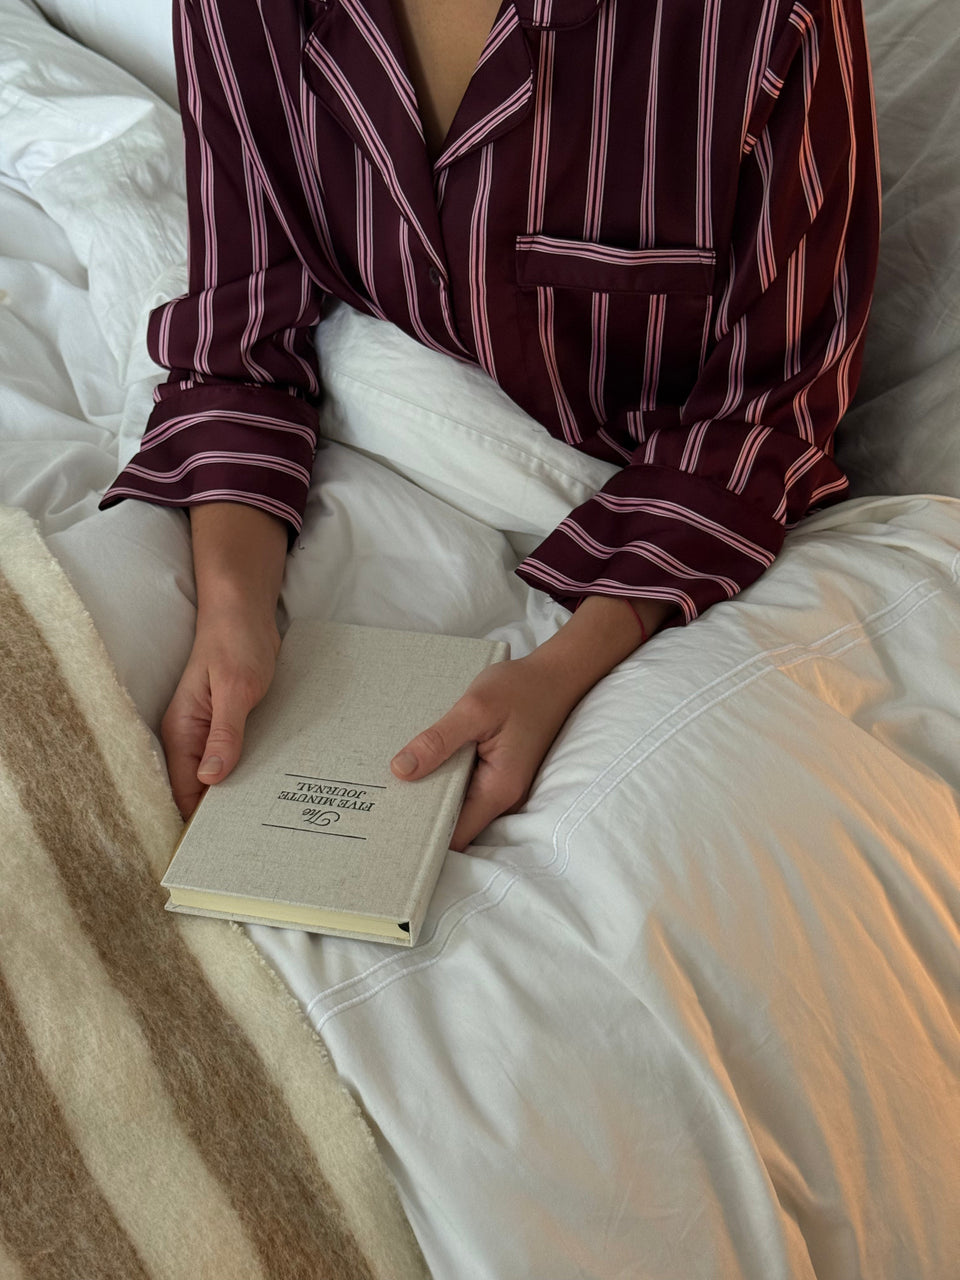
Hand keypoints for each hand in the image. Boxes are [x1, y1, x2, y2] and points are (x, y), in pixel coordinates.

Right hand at [161, 606, 280, 818]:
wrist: (245, 613)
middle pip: (199, 790)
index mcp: (181, 732)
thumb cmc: (236, 643)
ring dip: (239, 792)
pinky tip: (269, 785)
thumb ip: (224, 734)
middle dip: (222, 814)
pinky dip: (249, 771)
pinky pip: (234, 758)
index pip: (184, 792)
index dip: (201, 821)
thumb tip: (211, 779)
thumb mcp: (235, 689)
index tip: (226, 846)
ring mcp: (208, 732)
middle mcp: (189, 737)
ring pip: (218, 776)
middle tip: (255, 837)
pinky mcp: (227, 725)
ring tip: (266, 818)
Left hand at [389, 656, 582, 851]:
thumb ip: (439, 740)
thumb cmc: (520, 688)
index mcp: (498, 789)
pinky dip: (443, 777)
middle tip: (381, 801)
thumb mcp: (475, 708)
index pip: (455, 836)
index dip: (424, 837)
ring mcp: (500, 785)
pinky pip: (464, 785)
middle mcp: (501, 796)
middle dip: (421, 815)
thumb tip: (401, 770)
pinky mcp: (496, 772)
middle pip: (453, 823)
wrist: (555, 676)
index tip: (391, 828)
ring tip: (394, 781)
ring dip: (431, 793)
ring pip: (457, 804)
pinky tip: (422, 761)